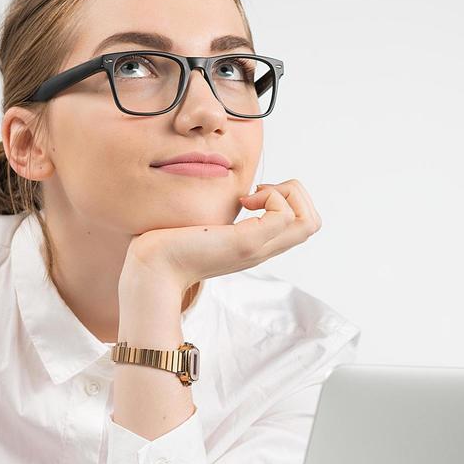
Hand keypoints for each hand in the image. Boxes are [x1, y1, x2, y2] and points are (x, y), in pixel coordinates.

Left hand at [125, 180, 321, 289]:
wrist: (151, 269)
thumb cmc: (168, 246)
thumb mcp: (204, 228)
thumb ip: (219, 218)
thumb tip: (225, 197)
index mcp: (256, 245)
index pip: (301, 224)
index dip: (286, 200)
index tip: (252, 195)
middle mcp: (263, 250)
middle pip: (313, 222)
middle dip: (294, 194)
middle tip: (257, 193)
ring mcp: (257, 248)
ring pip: (309, 220)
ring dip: (287, 194)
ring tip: (252, 197)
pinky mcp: (246, 243)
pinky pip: (284, 214)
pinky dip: (270, 197)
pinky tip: (241, 201)